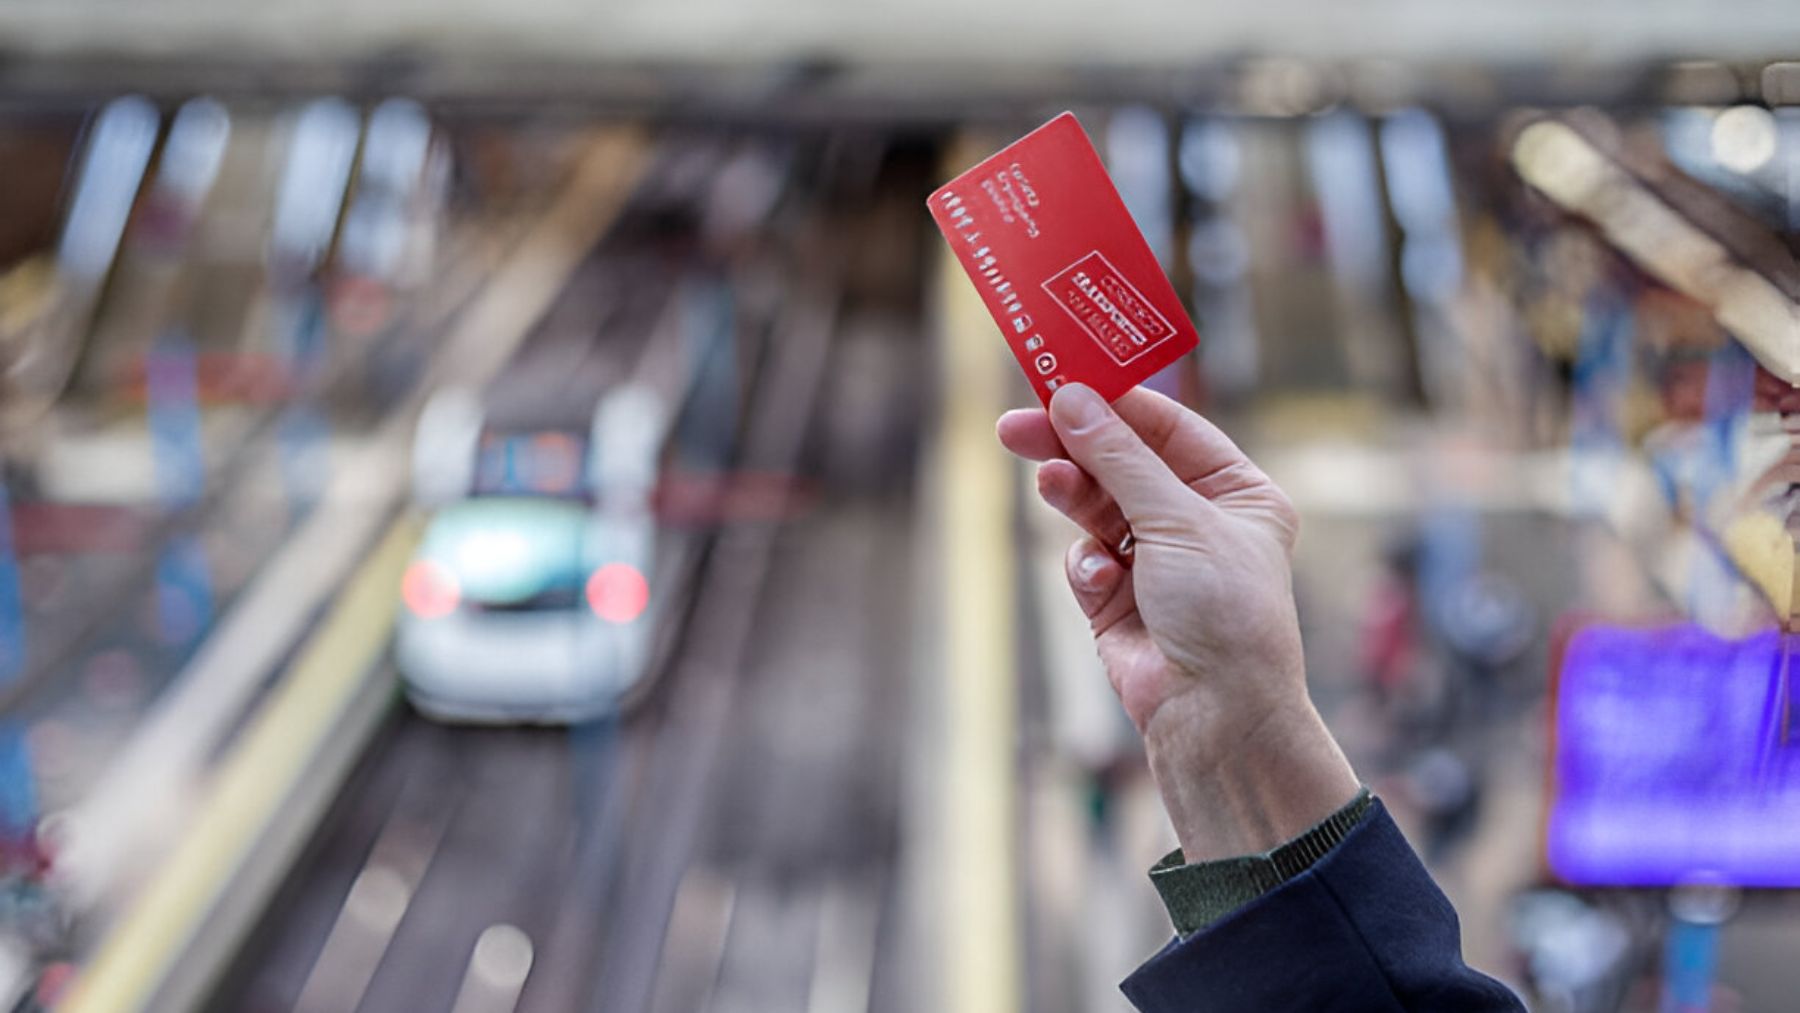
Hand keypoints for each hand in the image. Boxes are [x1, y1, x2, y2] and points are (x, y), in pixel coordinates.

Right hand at [998, 383, 1357, 860]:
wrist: (1215, 715)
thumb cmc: (1224, 610)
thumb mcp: (1176, 518)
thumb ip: (1118, 457)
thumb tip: (1070, 399)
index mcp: (1237, 493)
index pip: (1168, 428)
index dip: (1115, 402)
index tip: (1061, 379)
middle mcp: (1198, 523)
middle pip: (1121, 465)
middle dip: (1074, 446)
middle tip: (1018, 425)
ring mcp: (1156, 563)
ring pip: (1095, 509)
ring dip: (1073, 497)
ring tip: (1049, 484)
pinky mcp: (1118, 601)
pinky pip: (1086, 561)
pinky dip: (1085, 567)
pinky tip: (1100, 581)